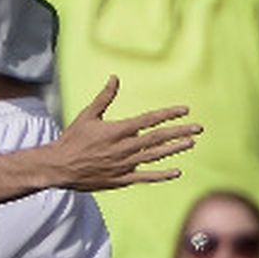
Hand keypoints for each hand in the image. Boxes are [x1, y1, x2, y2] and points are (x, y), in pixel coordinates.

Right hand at [41, 76, 198, 191]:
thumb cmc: (72, 139)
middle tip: (198, 128)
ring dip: (175, 149)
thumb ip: (104, 98)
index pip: (149, 120)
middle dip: (180, 132)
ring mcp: (125, 164)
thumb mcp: (87, 115)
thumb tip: (115, 78)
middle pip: (158, 138)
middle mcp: (124, 147)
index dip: (168, 114)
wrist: (60, 166)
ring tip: (191, 143)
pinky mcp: (122, 178)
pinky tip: (176, 171)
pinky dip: (162, 175)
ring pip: (155, 155)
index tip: (185, 110)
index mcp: (117, 130)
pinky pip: (147, 177)